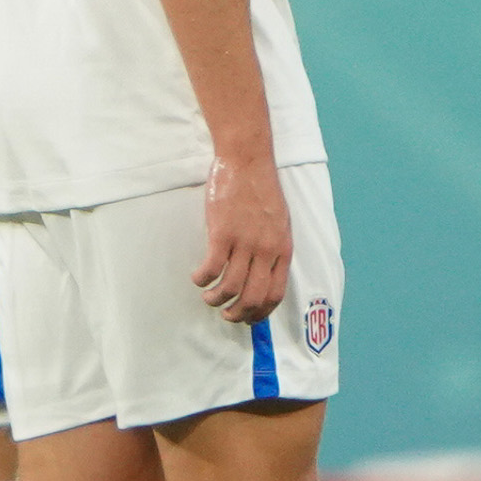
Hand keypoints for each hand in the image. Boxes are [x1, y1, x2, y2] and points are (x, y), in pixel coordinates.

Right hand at [193, 154, 292, 325]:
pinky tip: (197, 277)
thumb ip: (273, 248)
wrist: (248, 163)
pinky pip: (211, 267)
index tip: (248, 318)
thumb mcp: (280, 223)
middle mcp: (266, 251)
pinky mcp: (222, 233)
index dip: (260, 312)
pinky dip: (202, 278)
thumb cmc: (262, 191)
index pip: (275, 294)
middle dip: (238, 313)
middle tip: (226, 315)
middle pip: (253, 296)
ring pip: (231, 286)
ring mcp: (244, 242)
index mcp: (282, 250)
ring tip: (208, 298)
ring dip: (216, 299)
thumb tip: (262, 272)